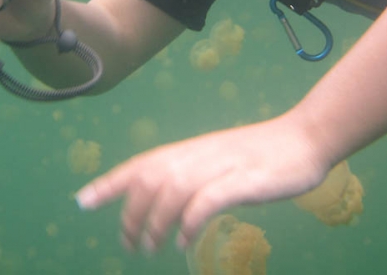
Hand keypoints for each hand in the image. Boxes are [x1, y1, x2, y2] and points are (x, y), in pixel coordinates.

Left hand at [74, 114, 328, 253]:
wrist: (303, 139)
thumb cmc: (258, 155)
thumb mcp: (216, 161)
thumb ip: (189, 175)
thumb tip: (160, 202)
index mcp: (188, 151)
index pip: (139, 165)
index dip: (109, 183)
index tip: (83, 202)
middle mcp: (197, 155)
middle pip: (149, 179)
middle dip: (131, 213)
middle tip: (129, 243)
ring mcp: (220, 166)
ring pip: (172, 189)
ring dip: (155, 221)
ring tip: (150, 248)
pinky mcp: (243, 180)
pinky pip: (207, 199)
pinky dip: (189, 220)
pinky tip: (183, 240)